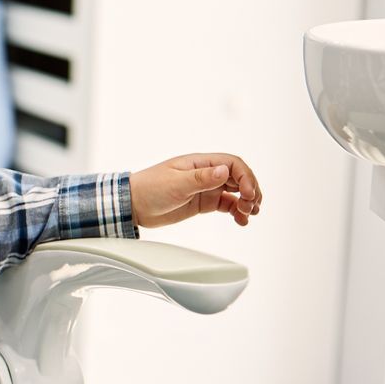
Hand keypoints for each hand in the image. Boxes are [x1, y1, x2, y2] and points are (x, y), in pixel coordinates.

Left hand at [130, 154, 262, 228]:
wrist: (133, 206)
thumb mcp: (175, 183)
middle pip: (239, 177)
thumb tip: (225, 170)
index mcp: (200, 163)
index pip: (233, 164)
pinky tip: (241, 220)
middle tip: (252, 206)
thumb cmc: (149, 188)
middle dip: (250, 190)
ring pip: (236, 192)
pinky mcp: (203, 203)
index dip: (246, 177)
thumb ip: (201, 178)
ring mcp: (206, 188)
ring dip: (247, 202)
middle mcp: (206, 174)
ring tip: (249, 214)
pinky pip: (227, 205)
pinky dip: (237, 212)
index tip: (248, 193)